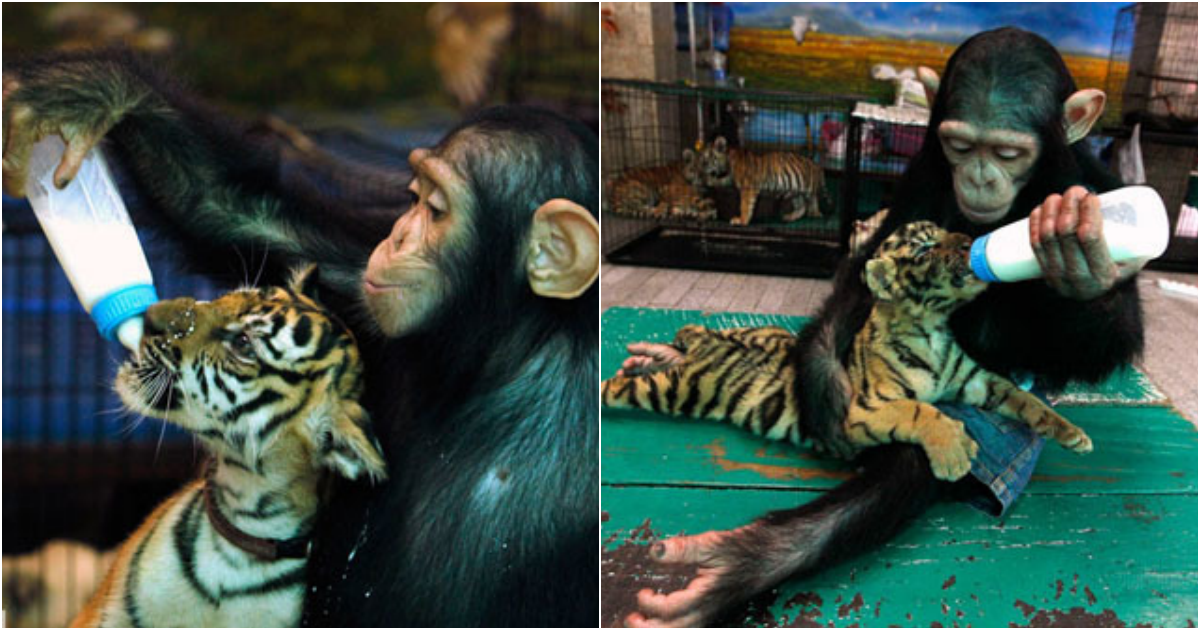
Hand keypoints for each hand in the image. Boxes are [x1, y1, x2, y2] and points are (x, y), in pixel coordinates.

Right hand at [3, 57, 142, 196]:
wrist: (104, 71)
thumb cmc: (98, 106)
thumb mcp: (85, 139)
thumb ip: (70, 164)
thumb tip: (59, 185)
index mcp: (27, 117)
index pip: (10, 162)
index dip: (13, 182)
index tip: (19, 193)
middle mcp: (9, 99)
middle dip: (4, 168)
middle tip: (14, 180)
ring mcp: (4, 85)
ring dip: (2, 147)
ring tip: (13, 162)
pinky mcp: (5, 77)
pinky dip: (3, 129)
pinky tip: (10, 141)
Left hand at [624, 528, 754, 627]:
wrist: (770, 556)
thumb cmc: (743, 550)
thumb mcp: (712, 543)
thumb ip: (682, 548)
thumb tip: (654, 551)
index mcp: (706, 596)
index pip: (671, 610)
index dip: (650, 604)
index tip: (643, 591)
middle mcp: (707, 611)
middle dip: (648, 629)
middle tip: (632, 617)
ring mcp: (710, 614)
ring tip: (640, 621)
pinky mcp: (711, 612)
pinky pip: (690, 627)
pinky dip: (672, 626)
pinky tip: (662, 620)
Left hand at [1029, 186, 1141, 299]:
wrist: (1092, 304)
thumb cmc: (1117, 274)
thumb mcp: (1132, 264)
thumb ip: (1139, 244)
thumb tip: (1144, 213)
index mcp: (1102, 274)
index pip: (1089, 236)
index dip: (1088, 211)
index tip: (1091, 196)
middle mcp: (1076, 278)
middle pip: (1065, 232)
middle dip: (1068, 205)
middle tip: (1075, 191)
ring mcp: (1056, 276)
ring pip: (1046, 236)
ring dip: (1049, 211)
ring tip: (1058, 196)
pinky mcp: (1043, 272)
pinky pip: (1034, 244)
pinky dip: (1034, 223)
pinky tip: (1040, 209)